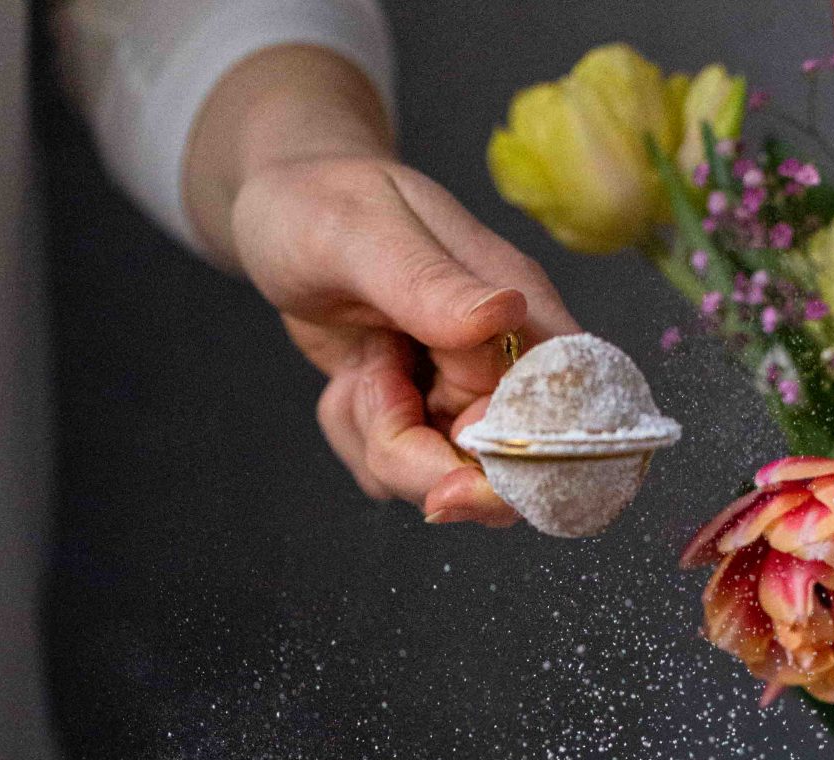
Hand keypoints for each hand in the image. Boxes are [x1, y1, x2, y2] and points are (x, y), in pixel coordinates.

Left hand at [230, 155, 578, 524]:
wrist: (283, 215)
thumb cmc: (321, 205)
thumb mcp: (362, 234)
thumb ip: (430, 283)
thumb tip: (505, 314)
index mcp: (516, 306)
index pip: (550, 414)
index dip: (502, 454)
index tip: (442, 444)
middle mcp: (502, 359)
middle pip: (488, 468)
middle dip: (414, 452)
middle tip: (368, 379)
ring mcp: (462, 395)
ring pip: (436, 479)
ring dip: (375, 440)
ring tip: (358, 365)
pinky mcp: (420, 418)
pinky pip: (394, 473)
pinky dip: (356, 438)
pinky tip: (348, 379)